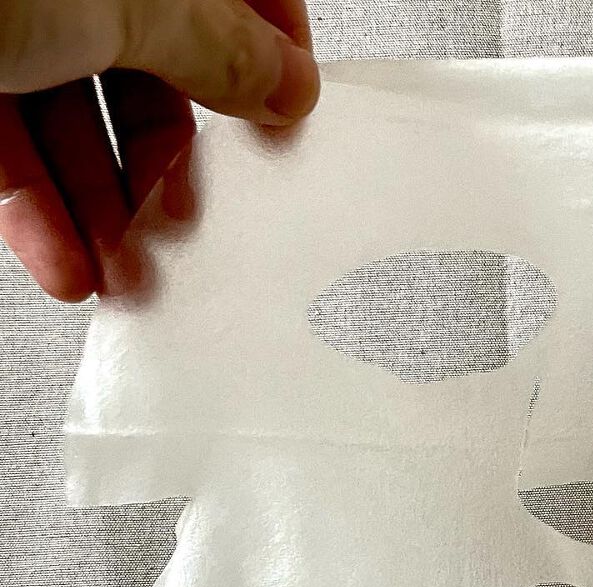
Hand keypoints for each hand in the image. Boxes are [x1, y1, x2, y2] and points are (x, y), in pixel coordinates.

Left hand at [0, 0, 318, 301]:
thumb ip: (215, 46)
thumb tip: (288, 86)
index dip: (268, 59)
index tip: (288, 124)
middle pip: (152, 81)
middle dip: (175, 175)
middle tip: (199, 227)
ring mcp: (13, 27)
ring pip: (79, 134)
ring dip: (111, 222)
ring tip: (135, 276)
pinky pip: (11, 160)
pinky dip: (43, 223)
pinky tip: (71, 268)